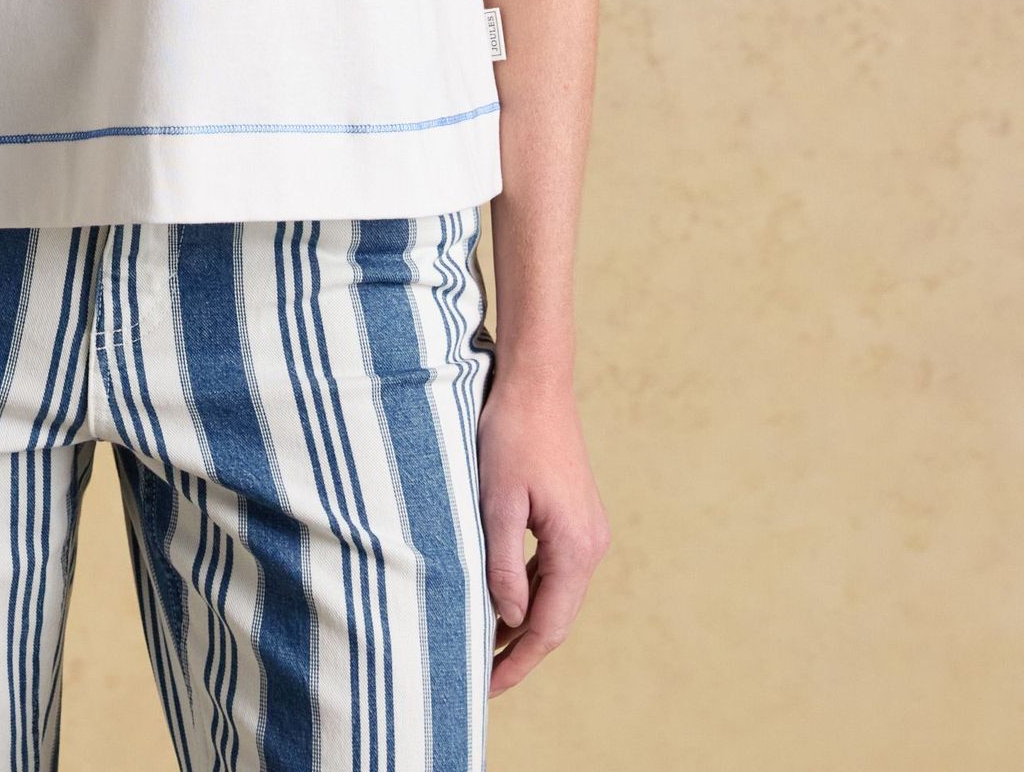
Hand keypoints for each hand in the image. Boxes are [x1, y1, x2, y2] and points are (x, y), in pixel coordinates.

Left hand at [477, 368, 611, 696]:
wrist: (537, 383)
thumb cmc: (512, 436)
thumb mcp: (497, 501)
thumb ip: (502, 564)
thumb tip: (509, 619)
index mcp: (575, 549)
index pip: (547, 628)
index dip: (516, 663)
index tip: (485, 689)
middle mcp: (591, 547)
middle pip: (555, 617)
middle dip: (519, 650)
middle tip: (479, 678)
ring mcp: (587, 531)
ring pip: (555, 594)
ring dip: (524, 621)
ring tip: (484, 647)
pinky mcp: (576, 517)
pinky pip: (554, 569)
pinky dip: (529, 590)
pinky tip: (501, 599)